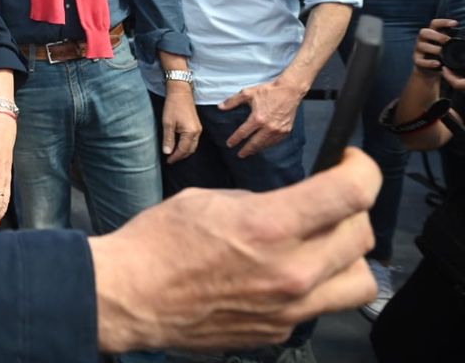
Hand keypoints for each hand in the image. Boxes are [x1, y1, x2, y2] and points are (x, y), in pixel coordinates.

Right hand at [90, 147, 378, 353]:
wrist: (131, 297)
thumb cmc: (157, 242)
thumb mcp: (209, 199)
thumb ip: (261, 203)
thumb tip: (290, 207)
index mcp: (269, 226)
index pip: (351, 194)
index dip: (361, 169)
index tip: (350, 162)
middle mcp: (289, 271)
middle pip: (362, 236)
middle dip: (351, 209)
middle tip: (329, 201)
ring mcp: (288, 308)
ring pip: (360, 280)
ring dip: (347, 255)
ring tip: (322, 244)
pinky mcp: (278, 332)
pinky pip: (321, 305)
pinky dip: (314, 285)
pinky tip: (282, 273)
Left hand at [160, 85, 200, 162]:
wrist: (180, 92)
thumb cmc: (173, 106)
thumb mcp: (167, 123)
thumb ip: (168, 139)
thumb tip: (167, 152)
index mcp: (191, 132)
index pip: (183, 150)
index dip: (175, 157)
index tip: (168, 161)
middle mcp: (197, 132)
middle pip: (190, 150)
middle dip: (180, 156)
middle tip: (170, 159)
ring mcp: (198, 129)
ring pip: (193, 145)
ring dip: (184, 151)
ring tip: (174, 154)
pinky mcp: (197, 125)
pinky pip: (193, 140)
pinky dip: (187, 145)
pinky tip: (179, 145)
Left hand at [220, 77, 304, 156]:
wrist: (289, 90)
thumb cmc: (269, 91)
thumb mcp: (248, 93)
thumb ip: (233, 101)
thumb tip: (220, 107)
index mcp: (257, 118)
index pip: (243, 133)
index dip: (235, 140)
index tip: (229, 144)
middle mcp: (268, 127)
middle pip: (254, 143)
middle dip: (246, 150)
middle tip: (240, 155)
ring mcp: (278, 130)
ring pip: (265, 144)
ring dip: (257, 149)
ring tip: (250, 152)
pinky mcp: (286, 131)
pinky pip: (275, 142)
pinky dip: (268, 145)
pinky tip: (263, 145)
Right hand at [412, 18, 464, 90]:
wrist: (428, 69)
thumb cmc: (439, 54)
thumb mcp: (445, 45)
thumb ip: (450, 41)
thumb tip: (464, 38)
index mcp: (431, 33)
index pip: (435, 23)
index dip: (444, 22)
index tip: (455, 23)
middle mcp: (422, 39)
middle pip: (424, 32)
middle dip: (437, 36)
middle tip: (448, 41)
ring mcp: (418, 50)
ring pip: (422, 46)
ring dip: (434, 49)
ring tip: (443, 53)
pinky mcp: (417, 61)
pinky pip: (421, 61)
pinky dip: (429, 62)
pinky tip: (438, 64)